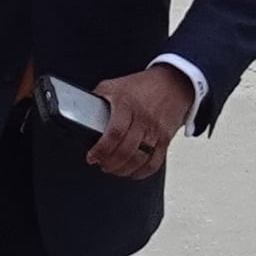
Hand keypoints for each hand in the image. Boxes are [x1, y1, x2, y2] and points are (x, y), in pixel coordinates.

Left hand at [84, 64, 194, 181]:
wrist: (174, 82)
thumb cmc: (143, 85)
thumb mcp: (115, 85)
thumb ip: (98, 97)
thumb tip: (81, 108)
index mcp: (127, 104)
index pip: (114, 133)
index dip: (101, 149)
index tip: (92, 156)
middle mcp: (142, 119)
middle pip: (126, 150)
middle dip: (110, 163)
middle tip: (101, 164)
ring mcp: (155, 130)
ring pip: (140, 159)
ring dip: (124, 169)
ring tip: (114, 168)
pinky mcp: (165, 139)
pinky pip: (155, 162)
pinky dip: (142, 172)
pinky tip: (132, 171)